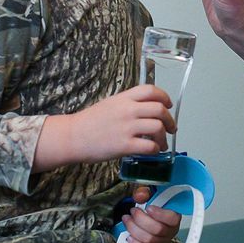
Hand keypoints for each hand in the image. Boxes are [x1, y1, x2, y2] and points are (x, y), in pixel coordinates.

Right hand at [33, 85, 175, 171]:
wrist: (72, 136)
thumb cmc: (90, 122)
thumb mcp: (111, 104)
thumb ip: (129, 103)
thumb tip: (148, 108)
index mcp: (124, 98)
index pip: (151, 90)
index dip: (165, 97)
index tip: (168, 105)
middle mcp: (128, 110)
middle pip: (160, 109)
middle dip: (170, 120)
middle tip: (171, 128)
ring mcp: (127, 127)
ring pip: (158, 127)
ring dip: (164, 137)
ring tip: (161, 143)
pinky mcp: (124, 145)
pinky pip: (149, 146)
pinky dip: (155, 149)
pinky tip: (152, 151)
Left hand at [121, 185, 181, 242]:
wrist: (146, 217)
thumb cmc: (150, 206)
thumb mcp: (149, 195)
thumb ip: (145, 192)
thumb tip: (140, 195)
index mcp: (174, 217)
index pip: (172, 218)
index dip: (159, 214)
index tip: (148, 208)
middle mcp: (170, 231)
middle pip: (158, 229)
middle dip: (140, 219)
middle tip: (133, 211)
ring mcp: (162, 241)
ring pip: (149, 239)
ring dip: (134, 229)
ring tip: (127, 220)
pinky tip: (130, 236)